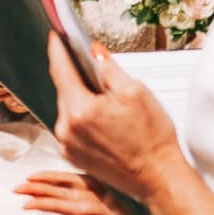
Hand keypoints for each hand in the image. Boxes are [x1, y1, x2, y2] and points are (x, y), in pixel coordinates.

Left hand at [14, 170, 152, 214]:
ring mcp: (112, 210)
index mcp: (103, 184)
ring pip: (75, 208)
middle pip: (66, 193)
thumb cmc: (153, 199)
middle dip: (40, 191)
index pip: (69, 180)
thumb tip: (89, 197)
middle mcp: (104, 195)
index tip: (27, 178)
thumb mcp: (126, 190)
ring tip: (28, 206)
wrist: (181, 208)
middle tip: (16, 190)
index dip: (48, 179)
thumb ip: (107, 188)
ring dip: (51, 206)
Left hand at [46, 33, 181, 200]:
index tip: (55, 37)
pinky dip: (81, 119)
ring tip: (104, 100)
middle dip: (75, 76)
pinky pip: (70, 128)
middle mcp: (67, 129)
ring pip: (67, 109)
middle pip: (64, 90)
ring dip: (80, 99)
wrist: (157, 177)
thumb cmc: (152, 139)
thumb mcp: (136, 92)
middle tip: (91, 67)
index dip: (58, 50)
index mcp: (80, 110)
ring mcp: (67, 145)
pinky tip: (101, 120)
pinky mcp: (72, 156)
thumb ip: (109, 68)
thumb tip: (95, 52)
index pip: (61, 70)